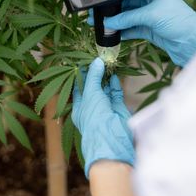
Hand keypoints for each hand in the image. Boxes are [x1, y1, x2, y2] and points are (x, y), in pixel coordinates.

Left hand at [72, 58, 134, 177]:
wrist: (111, 136)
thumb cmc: (94, 116)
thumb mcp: (90, 93)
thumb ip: (94, 76)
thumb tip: (97, 61)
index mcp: (80, 107)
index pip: (78, 88)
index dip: (82, 75)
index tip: (85, 61)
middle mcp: (92, 108)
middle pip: (93, 88)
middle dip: (96, 75)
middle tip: (98, 60)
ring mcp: (106, 109)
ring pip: (106, 90)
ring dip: (106, 78)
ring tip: (107, 64)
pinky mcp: (118, 109)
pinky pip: (116, 94)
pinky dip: (115, 85)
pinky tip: (114, 76)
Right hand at [90, 0, 195, 65]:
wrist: (194, 44)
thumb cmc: (181, 22)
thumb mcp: (151, 15)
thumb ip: (128, 18)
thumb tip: (110, 21)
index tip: (101, 1)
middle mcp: (152, 1)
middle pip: (126, 4)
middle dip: (112, 11)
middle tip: (97, 16)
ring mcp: (151, 16)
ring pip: (128, 18)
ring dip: (115, 23)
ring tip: (100, 26)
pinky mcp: (151, 30)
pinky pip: (132, 29)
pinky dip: (122, 32)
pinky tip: (112, 34)